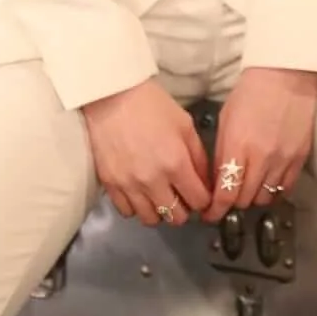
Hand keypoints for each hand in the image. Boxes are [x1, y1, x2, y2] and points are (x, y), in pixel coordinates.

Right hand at [82, 78, 210, 226]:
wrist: (112, 96)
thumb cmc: (152, 105)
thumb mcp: (184, 124)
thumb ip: (198, 156)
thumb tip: (205, 182)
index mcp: (176, 163)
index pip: (199, 201)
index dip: (204, 200)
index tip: (201, 193)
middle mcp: (153, 180)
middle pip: (176, 217)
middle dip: (184, 208)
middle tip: (181, 195)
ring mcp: (129, 185)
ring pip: (151, 219)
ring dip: (160, 210)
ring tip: (160, 194)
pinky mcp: (110, 185)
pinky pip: (127, 212)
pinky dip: (136, 206)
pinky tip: (140, 192)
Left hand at [203, 67, 316, 223]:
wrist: (286, 75)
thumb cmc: (250, 92)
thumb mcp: (226, 119)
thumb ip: (222, 152)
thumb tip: (217, 180)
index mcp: (238, 146)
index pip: (225, 193)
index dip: (215, 209)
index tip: (209, 213)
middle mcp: (261, 158)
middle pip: (244, 200)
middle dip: (232, 201)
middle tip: (227, 197)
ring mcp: (283, 160)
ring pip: (264, 198)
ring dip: (252, 197)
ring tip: (247, 187)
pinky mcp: (299, 158)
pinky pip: (285, 189)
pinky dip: (273, 190)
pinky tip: (266, 182)